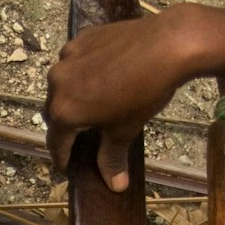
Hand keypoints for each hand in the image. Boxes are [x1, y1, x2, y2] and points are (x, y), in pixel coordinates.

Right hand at [44, 5, 209, 190]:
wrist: (168, 45)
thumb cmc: (145, 92)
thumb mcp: (126, 130)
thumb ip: (112, 158)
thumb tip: (115, 186)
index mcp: (63, 111)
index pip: (56, 142)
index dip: (63, 157)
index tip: (68, 165)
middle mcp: (57, 83)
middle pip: (56, 112)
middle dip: (68, 125)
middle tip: (85, 134)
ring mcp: (68, 57)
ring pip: (64, 84)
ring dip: (74, 96)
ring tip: (97, 100)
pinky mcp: (82, 38)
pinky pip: (77, 61)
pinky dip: (85, 72)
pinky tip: (105, 74)